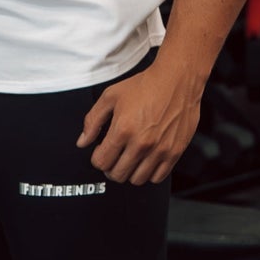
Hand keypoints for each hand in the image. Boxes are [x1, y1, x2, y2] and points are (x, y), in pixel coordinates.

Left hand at [76, 64, 201, 184]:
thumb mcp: (110, 97)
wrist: (176, 79)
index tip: (101, 152)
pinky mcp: (175, 152)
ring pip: (137, 180)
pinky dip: (149, 173)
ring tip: (130, 159)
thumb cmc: (145, 85)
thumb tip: (82, 142)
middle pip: (118, 174)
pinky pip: (158, 177)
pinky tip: (146, 160)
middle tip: (114, 158)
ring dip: (130, 172)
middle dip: (111, 168)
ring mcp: (159, 150)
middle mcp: (141, 143)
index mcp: (122, 130)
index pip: (101, 162)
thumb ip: (93, 121)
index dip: (98, 158)